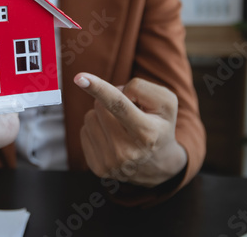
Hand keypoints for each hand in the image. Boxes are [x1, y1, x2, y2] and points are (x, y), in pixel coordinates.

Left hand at [74, 72, 186, 187]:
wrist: (159, 166)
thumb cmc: (161, 127)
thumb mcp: (166, 102)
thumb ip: (141, 88)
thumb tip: (112, 91)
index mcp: (146, 133)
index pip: (118, 105)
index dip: (98, 88)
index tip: (79, 78)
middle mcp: (126, 151)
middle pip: (100, 106)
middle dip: (111, 101)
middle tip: (130, 113)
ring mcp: (110, 162)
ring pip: (89, 117)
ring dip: (102, 116)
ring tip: (121, 126)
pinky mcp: (98, 167)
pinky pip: (84, 132)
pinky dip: (97, 129)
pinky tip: (113, 138)